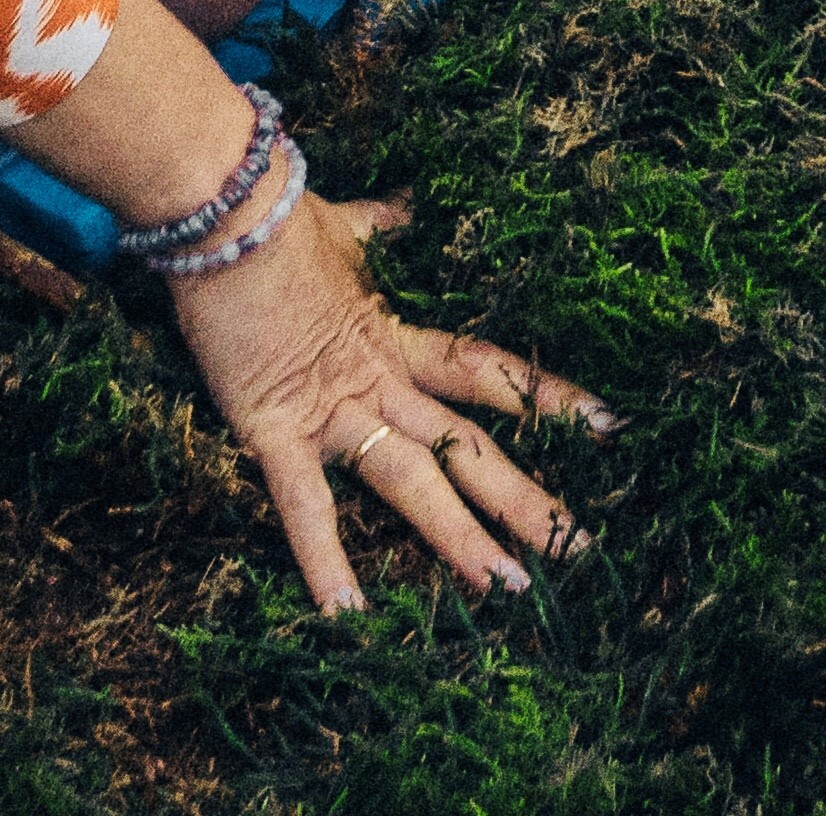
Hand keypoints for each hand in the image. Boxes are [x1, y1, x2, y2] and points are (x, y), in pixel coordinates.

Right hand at [172, 182, 606, 611]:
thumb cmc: (275, 215)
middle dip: (522, 496)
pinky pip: (305, 505)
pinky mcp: (275, 429)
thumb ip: (377, 228)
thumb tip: (405, 210)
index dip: (544, 397)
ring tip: (506, 584)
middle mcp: (377, 381)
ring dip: (458, 535)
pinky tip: (348, 616)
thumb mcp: (342, 225)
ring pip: (408, 480)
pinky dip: (324, 561)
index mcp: (393, 338)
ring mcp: (330, 409)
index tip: (605, 423)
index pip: (487, 372)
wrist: (220, 209)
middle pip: (465, 444)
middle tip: (580, 545)